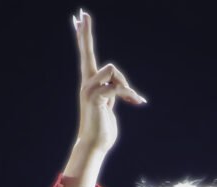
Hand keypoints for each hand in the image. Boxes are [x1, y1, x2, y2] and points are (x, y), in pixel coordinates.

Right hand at [71, 9, 146, 153]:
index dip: (83, 36)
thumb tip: (117, 84)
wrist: (95, 143)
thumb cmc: (102, 125)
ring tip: (130, 99)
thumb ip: (111, 89)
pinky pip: (118, 87)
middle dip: (86, 33)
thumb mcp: (109, 103)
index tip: (79, 18)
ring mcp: (89, 89)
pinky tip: (137, 103)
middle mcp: (86, 82)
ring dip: (125, 85)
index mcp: (89, 81)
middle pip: (86, 52)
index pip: (85, 54)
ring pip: (114, 70)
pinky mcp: (97, 98)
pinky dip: (130, 94)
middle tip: (83, 13)